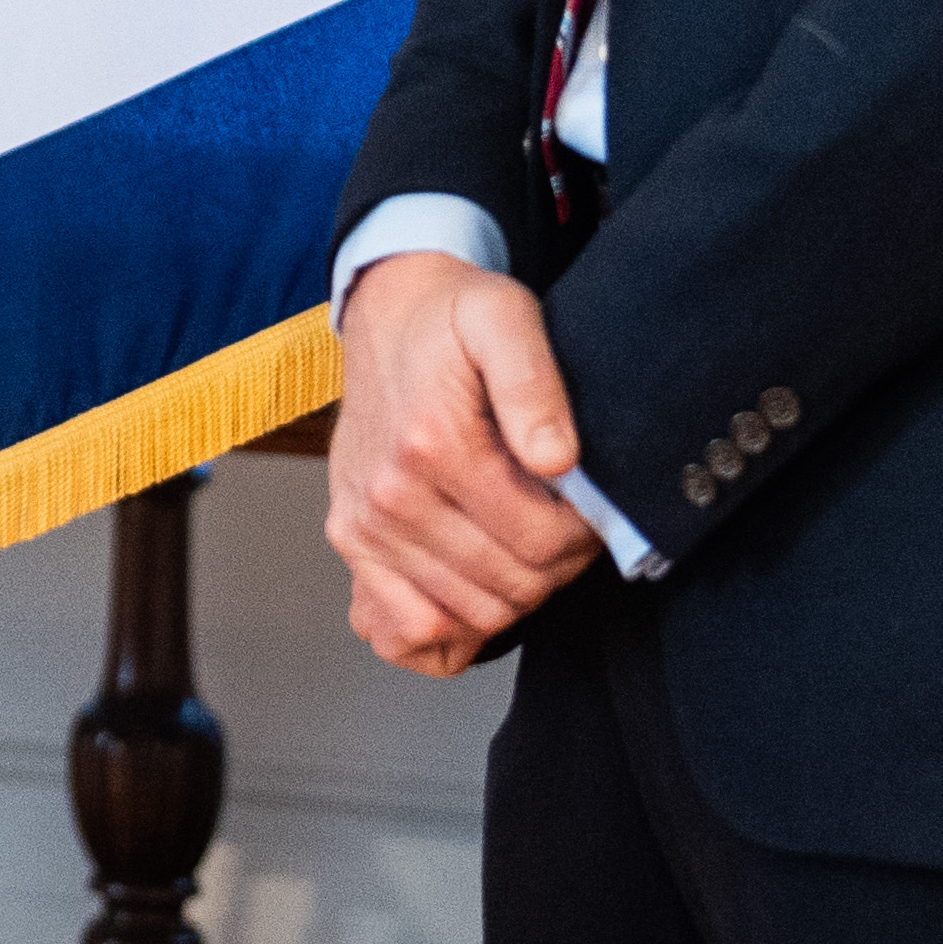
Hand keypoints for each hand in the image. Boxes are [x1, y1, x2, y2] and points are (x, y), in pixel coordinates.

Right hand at [327, 249, 603, 680]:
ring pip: (471, 613)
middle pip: (510, 587)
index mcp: (432, 444)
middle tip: (568, 528)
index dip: (586, 537)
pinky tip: (482, 585)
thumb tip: (558, 460)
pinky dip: (452, 627)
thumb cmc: (452, 319)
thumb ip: (535, 383)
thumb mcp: (506, 318)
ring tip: (529, 543)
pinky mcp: (350, 540)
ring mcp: (364, 525)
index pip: (541, 542)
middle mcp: (389, 494)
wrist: (385, 316)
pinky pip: (406, 627)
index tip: (591, 509)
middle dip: (557, 568)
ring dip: (516, 593)